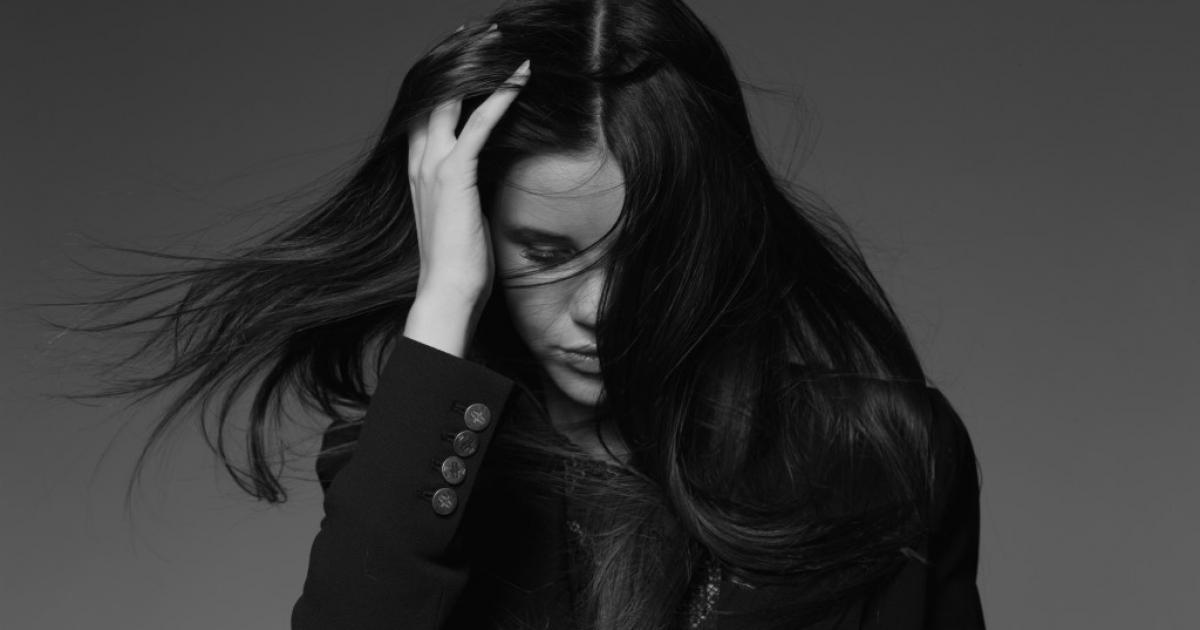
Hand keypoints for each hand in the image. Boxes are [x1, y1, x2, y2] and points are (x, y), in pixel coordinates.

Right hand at [407, 58, 531, 308]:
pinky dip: (503, 96)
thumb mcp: (462, 216)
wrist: (447, 292)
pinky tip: (522, 75)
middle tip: (480, 30)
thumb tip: (491, 175)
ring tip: (502, 38)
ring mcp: (433, 165)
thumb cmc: (460, 264)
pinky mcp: (455, 174)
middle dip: (455, 57)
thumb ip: (467, 188)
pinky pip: (480, 123)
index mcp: (416, 170)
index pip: (425, 110)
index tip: (462, 52)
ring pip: (452, 97)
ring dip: (479, 65)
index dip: (442, 78)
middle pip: (432, 92)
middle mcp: (419, 161)